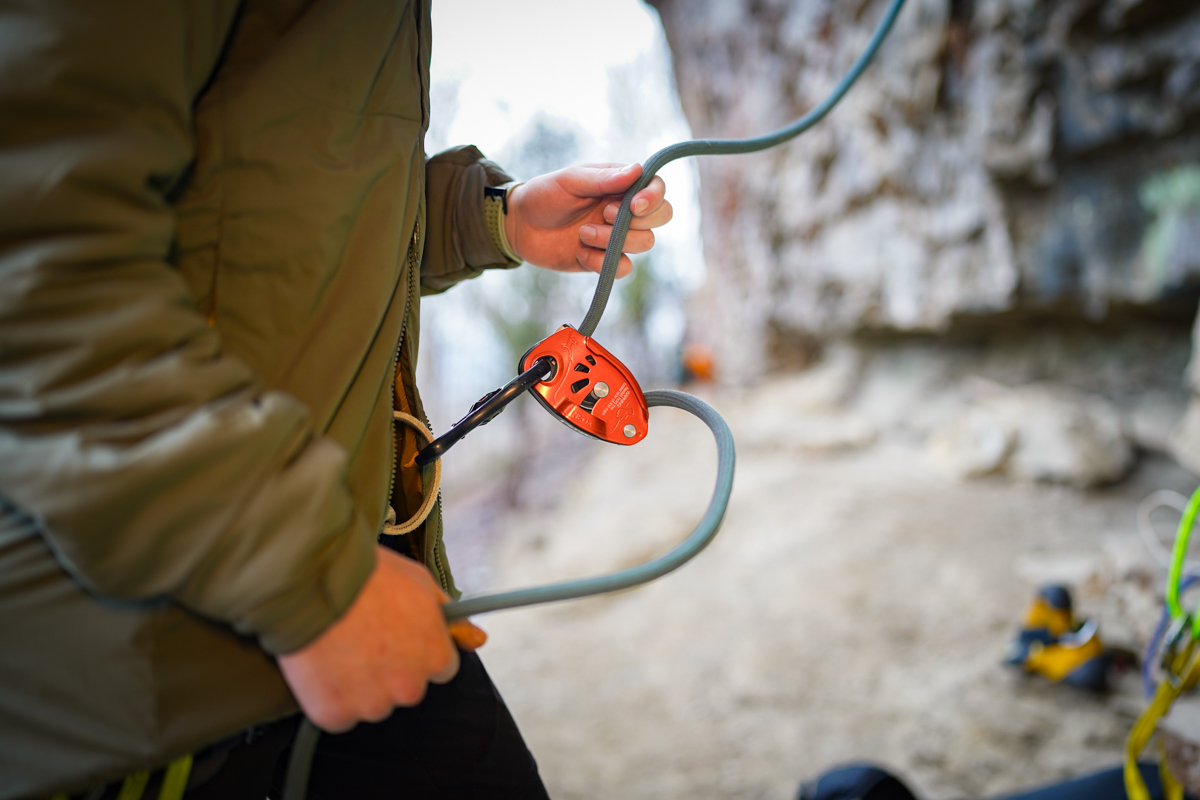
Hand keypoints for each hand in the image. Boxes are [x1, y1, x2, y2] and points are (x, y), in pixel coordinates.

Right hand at [277, 546, 485, 732]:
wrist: (314, 580)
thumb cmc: (367, 576)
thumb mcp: (420, 583)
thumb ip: (450, 617)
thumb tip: (477, 639)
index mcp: (436, 657)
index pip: (439, 669)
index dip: (417, 650)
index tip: (397, 636)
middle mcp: (410, 687)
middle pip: (406, 689)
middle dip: (388, 670)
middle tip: (363, 637)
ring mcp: (372, 704)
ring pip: (371, 704)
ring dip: (359, 685)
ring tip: (339, 645)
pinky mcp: (336, 714)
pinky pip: (337, 714)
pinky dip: (329, 696)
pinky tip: (322, 664)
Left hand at [505, 163, 672, 278]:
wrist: (520, 226)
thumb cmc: (545, 195)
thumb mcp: (570, 181)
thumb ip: (603, 179)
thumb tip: (637, 170)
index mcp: (621, 185)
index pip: (657, 188)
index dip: (653, 198)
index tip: (634, 205)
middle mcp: (626, 210)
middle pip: (662, 216)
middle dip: (638, 221)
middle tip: (604, 215)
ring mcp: (618, 236)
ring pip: (645, 243)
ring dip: (613, 240)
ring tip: (582, 233)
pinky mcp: (606, 260)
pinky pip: (624, 267)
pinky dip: (603, 263)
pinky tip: (580, 253)